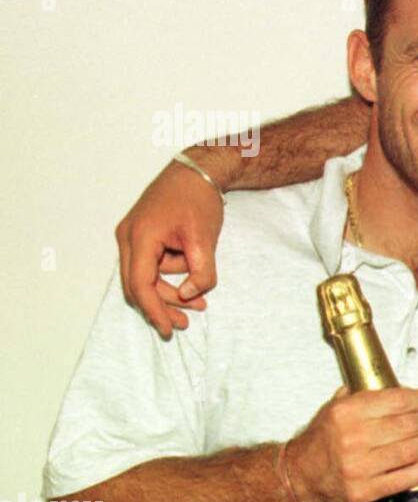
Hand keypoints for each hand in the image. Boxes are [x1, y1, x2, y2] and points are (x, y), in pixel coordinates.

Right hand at [116, 161, 223, 337]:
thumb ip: (201, 271)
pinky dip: (167, 276)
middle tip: (187, 322)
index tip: (168, 329)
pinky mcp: (140, 235)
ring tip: (200, 301)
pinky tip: (190, 280)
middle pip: (137, 285)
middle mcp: (128, 237)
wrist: (196, 172)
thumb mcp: (206, 239)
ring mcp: (130, 235)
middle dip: (161, 306)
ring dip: (169, 291)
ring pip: (143, 277)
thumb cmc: (199, 200)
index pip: (141, 284)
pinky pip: (148, 265)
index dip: (154, 310)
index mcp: (141, 236)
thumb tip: (189, 295)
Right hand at [283, 387, 417, 501]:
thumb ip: (361, 395)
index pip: (397, 400)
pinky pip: (404, 478)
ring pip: (410, 451)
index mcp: (346, 412)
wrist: (297, 477)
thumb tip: (395, 387)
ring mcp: (358, 468)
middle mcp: (352, 438)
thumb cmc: (320, 441)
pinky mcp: (364, 492)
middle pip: (408, 426)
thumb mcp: (333, 409)